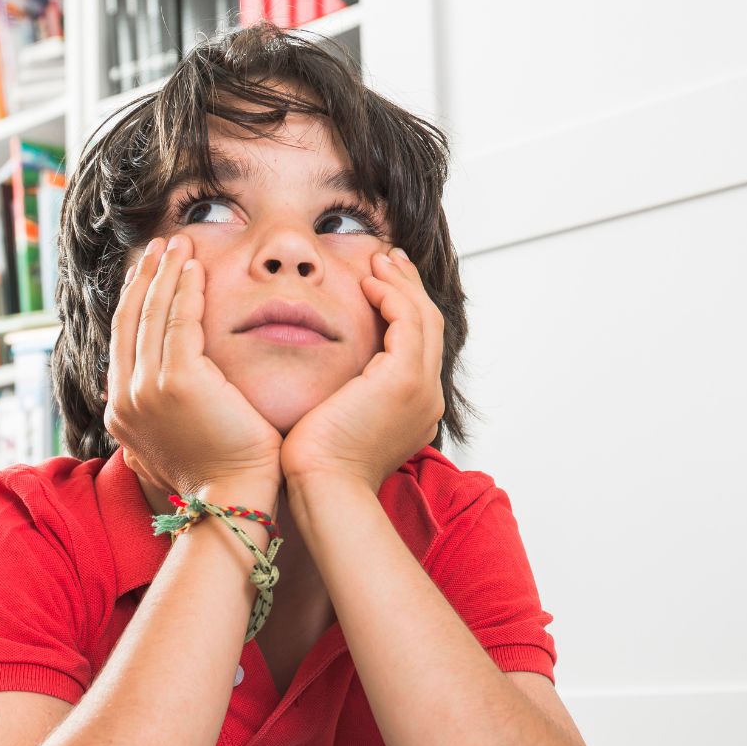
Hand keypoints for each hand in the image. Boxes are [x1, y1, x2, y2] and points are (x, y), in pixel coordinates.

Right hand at [104, 234, 283, 499]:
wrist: (232, 500)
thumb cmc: (216, 476)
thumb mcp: (170, 447)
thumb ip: (157, 420)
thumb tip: (149, 409)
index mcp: (120, 413)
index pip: (123, 342)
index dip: (134, 301)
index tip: (149, 272)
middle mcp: (125, 398)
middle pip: (131, 320)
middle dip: (146, 277)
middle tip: (161, 245)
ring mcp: (147, 389)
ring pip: (153, 315)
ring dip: (166, 273)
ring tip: (179, 244)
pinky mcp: (178, 381)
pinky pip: (181, 321)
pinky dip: (187, 290)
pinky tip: (196, 268)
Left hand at [280, 247, 444, 494]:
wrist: (323, 486)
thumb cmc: (317, 464)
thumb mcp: (338, 421)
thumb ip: (346, 396)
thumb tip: (329, 380)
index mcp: (415, 410)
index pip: (418, 347)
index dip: (404, 310)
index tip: (381, 283)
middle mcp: (428, 398)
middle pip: (429, 327)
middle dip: (409, 287)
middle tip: (387, 258)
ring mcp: (422, 388)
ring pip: (422, 318)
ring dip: (400, 283)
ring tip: (377, 259)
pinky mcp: (404, 379)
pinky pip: (406, 320)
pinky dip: (390, 295)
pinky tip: (367, 281)